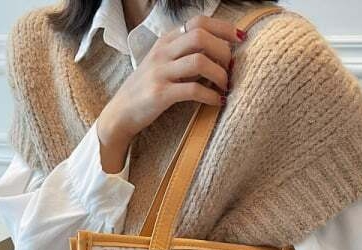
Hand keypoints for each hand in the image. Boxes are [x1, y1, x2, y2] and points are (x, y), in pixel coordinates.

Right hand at [96, 15, 244, 171]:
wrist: (120, 113)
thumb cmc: (146, 91)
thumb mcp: (162, 65)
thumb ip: (184, 56)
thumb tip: (217, 54)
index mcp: (165, 41)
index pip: (198, 22)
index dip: (223, 28)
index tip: (241, 38)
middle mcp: (162, 52)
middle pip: (201, 36)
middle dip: (224, 51)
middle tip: (231, 69)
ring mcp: (160, 72)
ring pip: (199, 61)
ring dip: (220, 74)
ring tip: (226, 86)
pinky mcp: (160, 94)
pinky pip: (193, 90)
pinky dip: (211, 96)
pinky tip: (218, 102)